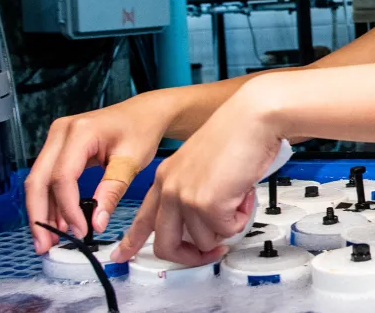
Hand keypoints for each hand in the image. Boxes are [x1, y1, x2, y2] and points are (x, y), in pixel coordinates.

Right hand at [25, 92, 174, 254]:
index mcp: (81, 132)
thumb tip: (96, 223)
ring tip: (49, 240)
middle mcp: (61, 132)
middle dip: (40, 216)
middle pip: (38, 180)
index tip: (80, 231)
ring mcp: (56, 138)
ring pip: (38, 181)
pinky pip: (48, 177)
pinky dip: (51, 200)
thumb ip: (111, 192)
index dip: (68, 208)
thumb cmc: (141, 131)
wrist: (145, 114)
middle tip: (45, 245)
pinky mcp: (58, 147)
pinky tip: (58, 222)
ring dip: (42, 211)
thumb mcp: (131, 163)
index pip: (63, 177)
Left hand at [112, 85, 281, 265]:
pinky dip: (242, 217)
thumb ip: (195, 192)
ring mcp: (186, 197)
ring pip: (204, 241)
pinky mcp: (207, 204)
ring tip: (238, 198)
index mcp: (166, 176)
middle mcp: (170, 188)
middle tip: (211, 252)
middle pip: (165, 245)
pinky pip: (227, 230)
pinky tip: (244, 194)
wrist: (252, 118)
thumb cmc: (238, 134)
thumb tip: (207, 223)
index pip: (142, 218)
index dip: (132, 241)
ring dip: (228, 226)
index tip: (122, 255)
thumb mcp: (202, 164)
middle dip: (191, 256)